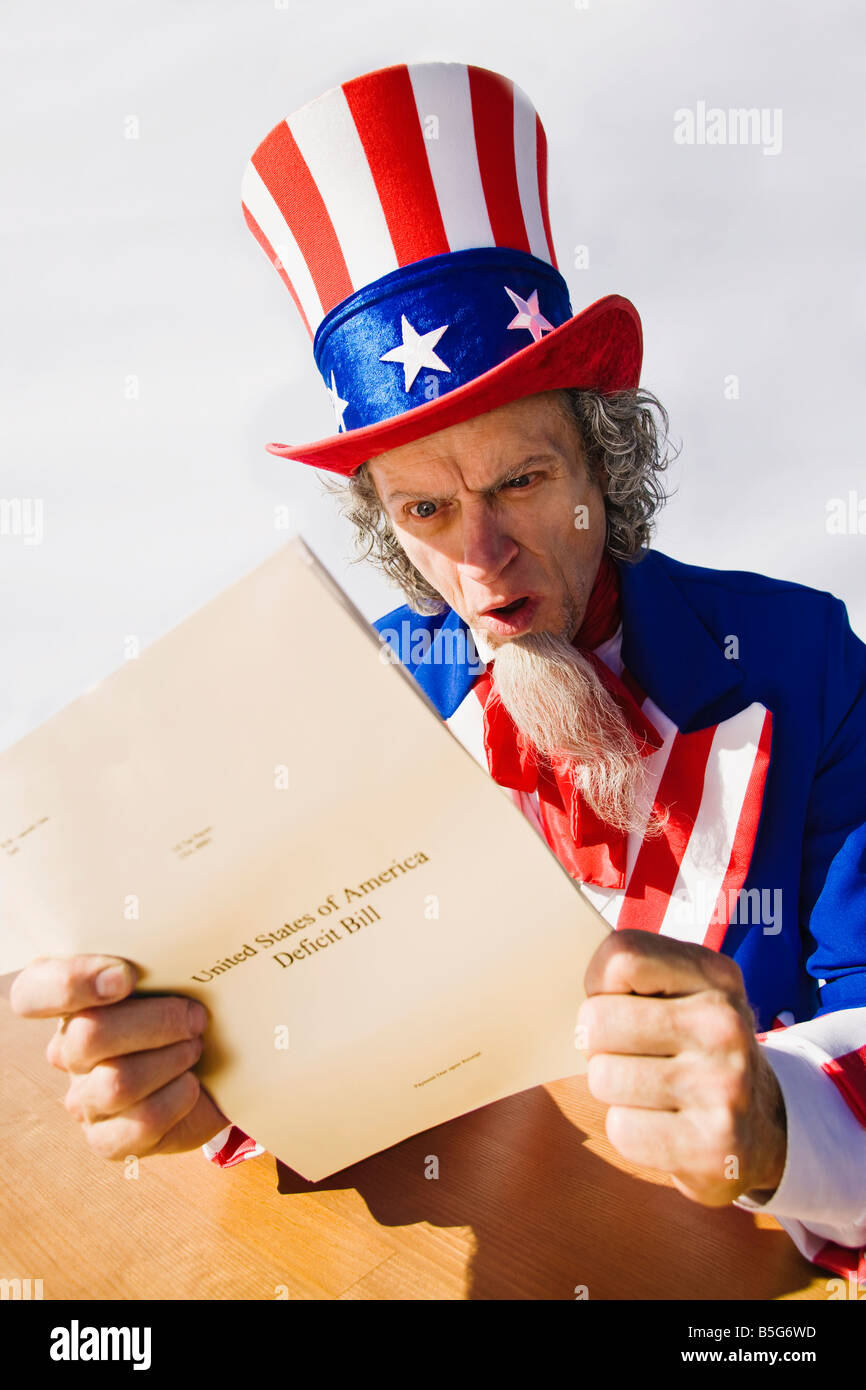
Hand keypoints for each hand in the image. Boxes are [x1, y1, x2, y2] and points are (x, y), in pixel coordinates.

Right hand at [10, 954, 227, 1159]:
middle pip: (89, 1036)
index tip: (126, 977)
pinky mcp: (108, 1140)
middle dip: (157, 1024)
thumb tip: (180, 923)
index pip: (33, 991)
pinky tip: (190, 1084)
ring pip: (116, 1083)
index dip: (71, 983)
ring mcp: (84, 1099)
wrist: (220, 1066)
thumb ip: (158, 950)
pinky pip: (139, 1124)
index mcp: (72, 999)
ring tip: (195, 1048)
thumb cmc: (189, 1005)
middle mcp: (67, 1050)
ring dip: (172, 1060)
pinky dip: (177, 1099)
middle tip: (195, 1016)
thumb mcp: (174, 971)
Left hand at [576, 930, 786, 1205]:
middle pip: (597, 1021)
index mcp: (715, 975)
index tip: (619, 1003)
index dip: (599, 985)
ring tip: (654, 1090)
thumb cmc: (693, 1046)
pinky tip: (667, 1124)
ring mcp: (724, 1087)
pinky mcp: (714, 1146)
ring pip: (603, 1077)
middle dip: (599, 1044)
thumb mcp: (683, 991)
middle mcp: (725, 1025)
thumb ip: (631, 973)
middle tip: (634, 1055)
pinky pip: (622, 1130)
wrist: (763, 1126)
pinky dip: (632, 1131)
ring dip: (615, 1090)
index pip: (619, 956)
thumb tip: (550, 971)